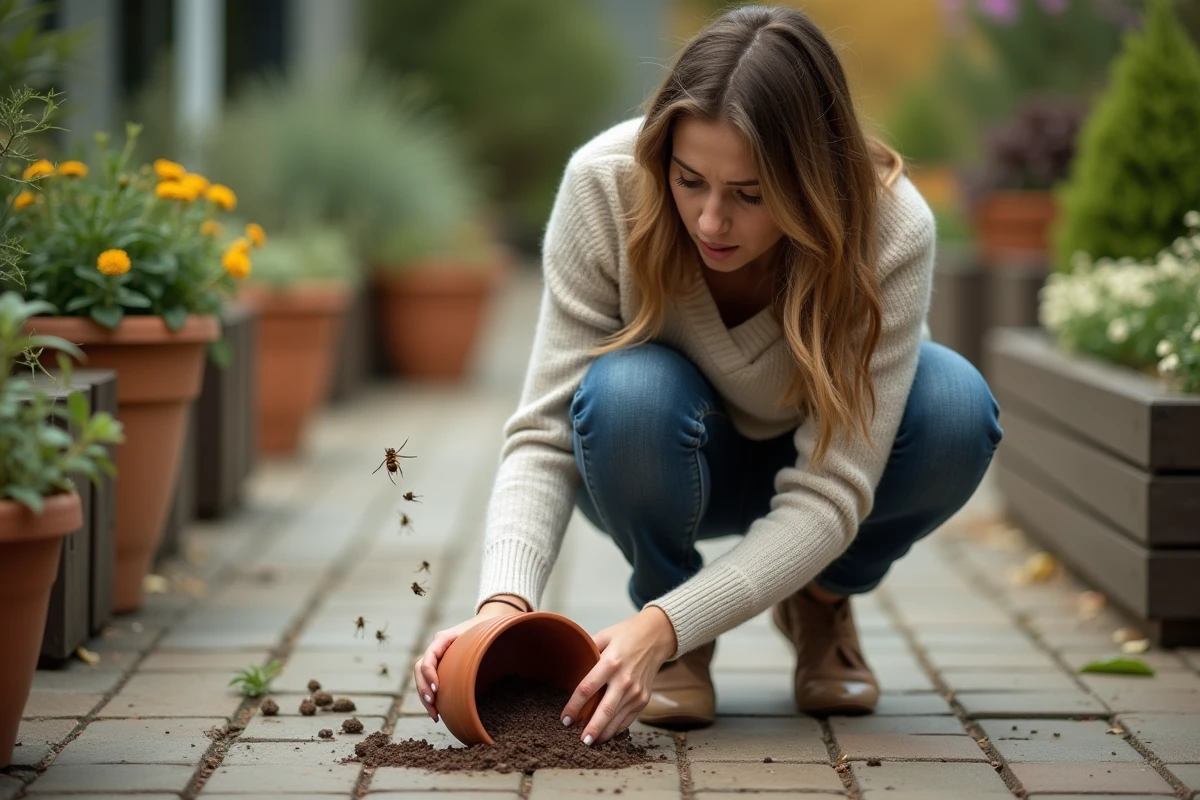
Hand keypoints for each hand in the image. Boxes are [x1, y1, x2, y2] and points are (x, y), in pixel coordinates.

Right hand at [413, 595, 526, 721]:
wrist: (487, 623)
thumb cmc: (488, 629)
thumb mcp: (487, 633)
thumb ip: (490, 639)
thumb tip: (502, 648)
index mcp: (445, 638)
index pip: (429, 656)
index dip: (429, 673)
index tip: (437, 689)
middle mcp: (437, 647)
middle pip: (420, 668)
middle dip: (423, 688)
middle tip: (433, 705)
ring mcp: (437, 656)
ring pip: (421, 677)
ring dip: (424, 696)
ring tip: (434, 714)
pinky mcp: (440, 666)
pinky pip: (428, 681)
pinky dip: (429, 696)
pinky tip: (437, 711)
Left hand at [560, 606, 677, 745]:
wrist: (656, 637)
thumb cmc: (627, 635)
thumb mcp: (604, 636)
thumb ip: (587, 651)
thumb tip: (568, 665)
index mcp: (611, 663)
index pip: (587, 689)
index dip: (574, 706)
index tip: (565, 719)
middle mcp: (624, 680)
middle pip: (604, 711)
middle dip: (590, 729)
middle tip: (580, 741)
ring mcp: (635, 692)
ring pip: (616, 720)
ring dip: (602, 733)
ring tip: (590, 742)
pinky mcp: (643, 699)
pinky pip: (627, 720)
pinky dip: (615, 730)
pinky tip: (605, 735)